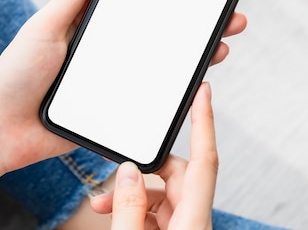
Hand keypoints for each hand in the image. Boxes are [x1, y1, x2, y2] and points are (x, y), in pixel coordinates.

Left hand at [0, 0, 245, 172]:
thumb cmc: (15, 75)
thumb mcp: (46, 26)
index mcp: (98, 31)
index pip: (144, 11)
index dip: (174, 2)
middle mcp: (112, 55)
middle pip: (164, 39)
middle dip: (200, 29)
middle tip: (231, 19)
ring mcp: (117, 84)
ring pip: (165, 70)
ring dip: (196, 60)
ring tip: (222, 48)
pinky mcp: (117, 113)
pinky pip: (152, 103)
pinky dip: (176, 96)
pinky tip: (197, 87)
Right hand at [91, 82, 215, 229]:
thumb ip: (128, 206)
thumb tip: (128, 173)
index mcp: (194, 220)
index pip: (205, 159)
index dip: (204, 121)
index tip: (203, 91)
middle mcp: (195, 222)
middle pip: (177, 174)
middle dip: (144, 169)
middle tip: (113, 174)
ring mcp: (186, 228)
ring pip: (165, 194)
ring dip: (134, 194)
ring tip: (102, 204)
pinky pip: (159, 213)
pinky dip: (136, 209)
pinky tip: (112, 214)